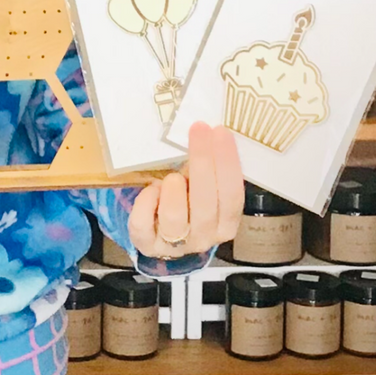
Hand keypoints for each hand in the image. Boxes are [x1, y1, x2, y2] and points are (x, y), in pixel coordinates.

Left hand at [127, 122, 241, 260]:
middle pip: (206, 205)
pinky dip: (146, 203)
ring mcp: (175, 245)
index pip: (232, 196)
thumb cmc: (189, 201)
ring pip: (175, 219)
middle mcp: (204, 237)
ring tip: (173, 175)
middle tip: (198, 130)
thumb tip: (207, 132)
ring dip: (174, 191)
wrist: (163, 231)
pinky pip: (143, 225)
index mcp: (225, 224)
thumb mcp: (204, 187)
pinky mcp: (148, 244)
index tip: (221, 132)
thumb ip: (209, 170)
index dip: (228, 164)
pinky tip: (151, 189)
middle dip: (203, 163)